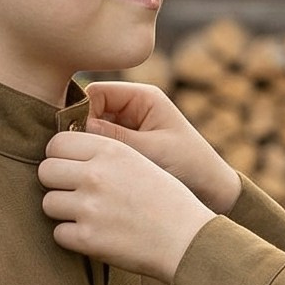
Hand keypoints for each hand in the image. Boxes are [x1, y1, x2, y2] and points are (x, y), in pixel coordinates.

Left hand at [40, 129, 214, 280]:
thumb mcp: (139, 160)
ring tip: (90, 217)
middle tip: (77, 195)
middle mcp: (95, 174)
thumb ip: (103, 153)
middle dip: (57, 183)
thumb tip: (61, 151)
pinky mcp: (87, 238)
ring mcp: (89, 207)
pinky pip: (58, 233)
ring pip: (48, 203)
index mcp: (110, 150)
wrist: (187, 240)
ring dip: (64, 212)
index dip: (60, 157)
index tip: (71, 168)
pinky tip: (96, 235)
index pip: (56, 144)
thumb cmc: (167, 201)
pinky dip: (73, 237)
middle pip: (46, 171)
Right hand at [84, 82, 242, 214]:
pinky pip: (101, 148)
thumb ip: (114, 139)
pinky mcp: (126, 148)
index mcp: (143, 97)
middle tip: (74, 156)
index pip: (95, 93)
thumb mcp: (152, 151)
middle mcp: (133, 108)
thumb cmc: (190, 167)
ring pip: (92, 132)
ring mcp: (128, 128)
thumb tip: (73, 129)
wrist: (214, 192)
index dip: (79, 112)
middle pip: (89, 111)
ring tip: (82, 168)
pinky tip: (91, 175)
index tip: (71, 139)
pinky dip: (94, 159)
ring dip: (86, 148)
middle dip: (80, 131)